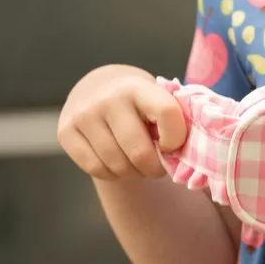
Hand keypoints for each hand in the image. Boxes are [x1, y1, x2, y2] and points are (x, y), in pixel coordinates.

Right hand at [57, 66, 186, 180]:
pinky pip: (96, 170)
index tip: (172, 145)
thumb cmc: (144, 106)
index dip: (176, 139)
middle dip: (154, 168)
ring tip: (138, 163)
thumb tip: (198, 162)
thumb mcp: (162, 104)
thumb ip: (180, 124)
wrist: (100, 90)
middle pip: (140, 153)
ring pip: (118, 166)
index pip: (168, 115)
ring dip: (134, 173)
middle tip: (157, 166)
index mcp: (140, 88)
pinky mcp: (66, 132)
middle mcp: (108, 98)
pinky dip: (112, 175)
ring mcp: (84, 115)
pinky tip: (117, 162)